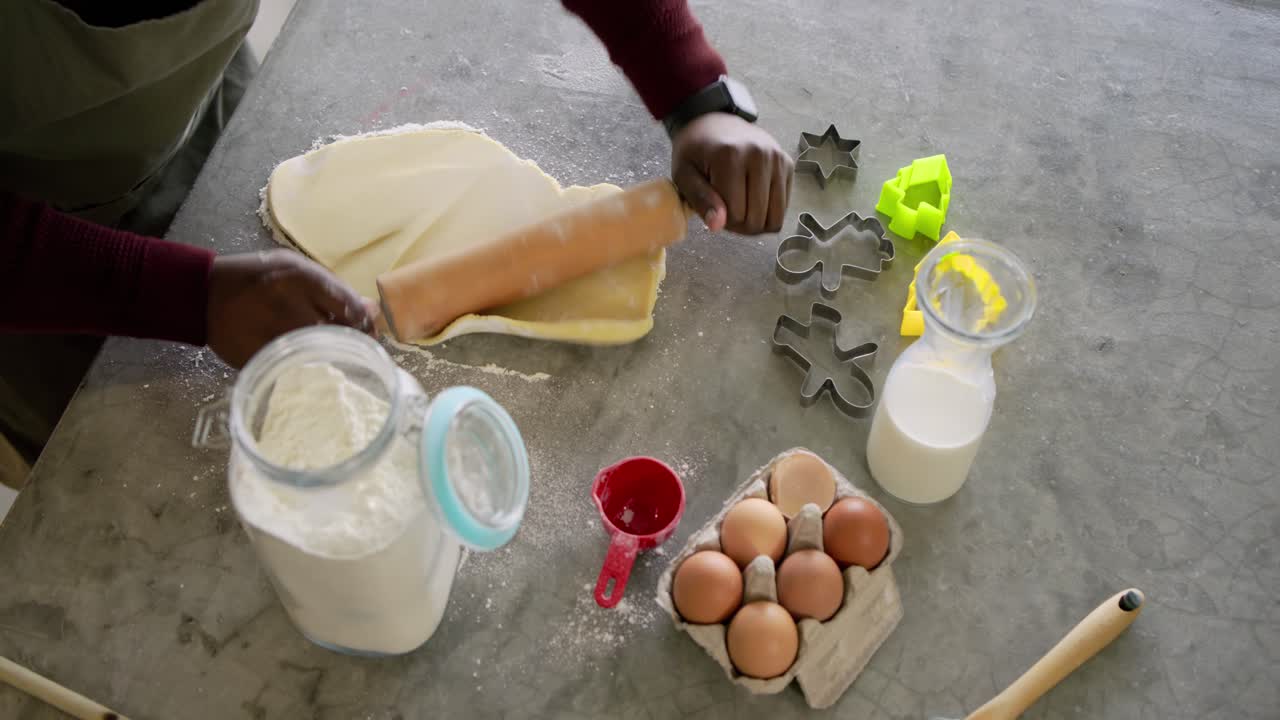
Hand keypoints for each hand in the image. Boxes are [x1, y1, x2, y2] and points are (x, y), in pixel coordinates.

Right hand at [206, 250, 376, 367]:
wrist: (204, 294)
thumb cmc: (257, 277)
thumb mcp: (296, 269)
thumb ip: (335, 289)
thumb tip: (373, 310)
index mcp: (302, 279)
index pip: (351, 308)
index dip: (364, 323)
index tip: (366, 330)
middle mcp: (290, 305)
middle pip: (339, 333)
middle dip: (351, 341)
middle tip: (351, 345)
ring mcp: (275, 333)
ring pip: (320, 353)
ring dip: (329, 354)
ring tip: (324, 349)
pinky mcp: (262, 357)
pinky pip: (296, 367)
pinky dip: (305, 365)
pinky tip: (302, 359)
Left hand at [671, 113, 793, 234]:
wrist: (714, 122)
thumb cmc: (696, 151)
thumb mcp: (683, 175)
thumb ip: (700, 200)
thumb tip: (718, 225)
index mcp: (730, 156)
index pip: (735, 214)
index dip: (722, 221)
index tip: (713, 209)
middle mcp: (759, 155)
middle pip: (757, 219)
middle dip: (740, 225)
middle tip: (726, 210)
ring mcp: (777, 158)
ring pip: (775, 217)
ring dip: (757, 222)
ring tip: (741, 208)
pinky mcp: (787, 163)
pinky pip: (784, 207)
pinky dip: (769, 211)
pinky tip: (753, 199)